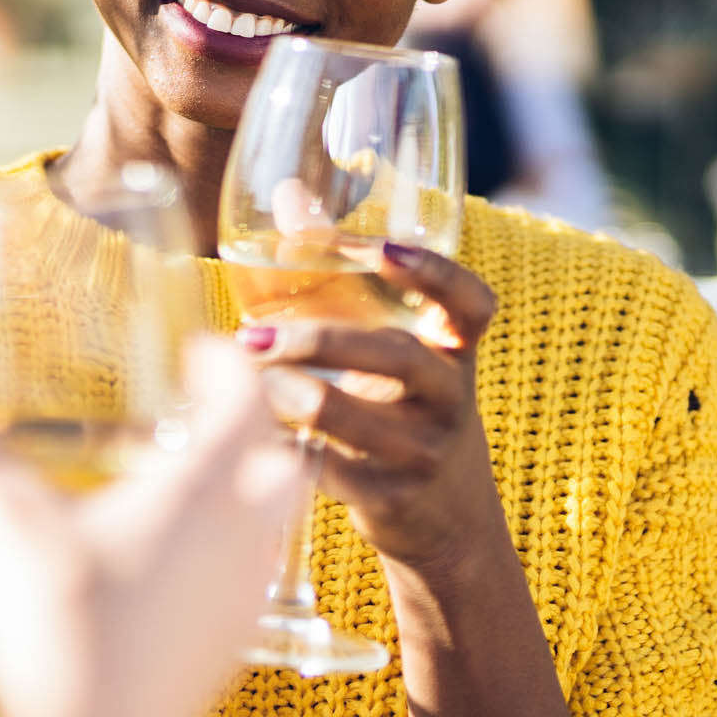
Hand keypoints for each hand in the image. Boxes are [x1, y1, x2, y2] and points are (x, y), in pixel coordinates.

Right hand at [0, 338, 295, 716]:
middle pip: (279, 459)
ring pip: (266, 523)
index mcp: (211, 492)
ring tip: (170, 477)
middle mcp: (244, 541)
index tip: (201, 348)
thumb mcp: (8, 527)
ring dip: (235, 487)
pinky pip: (239, 578)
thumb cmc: (69, 639)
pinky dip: (214, 549)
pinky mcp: (220, 654)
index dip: (229, 365)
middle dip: (250, 423)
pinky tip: (152, 564)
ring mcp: (239, 603)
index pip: (248, 402)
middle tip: (198, 406)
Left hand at [243, 242, 503, 577]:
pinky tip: (249, 435)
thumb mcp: (388, 342)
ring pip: (361, 422)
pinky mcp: (394, 502)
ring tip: (246, 383)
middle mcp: (450, 399)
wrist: (445, 520)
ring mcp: (427, 454)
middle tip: (253, 335)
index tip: (385, 248)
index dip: (434, 274)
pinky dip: (287, 453)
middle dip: (319, 339)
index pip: (470, 303)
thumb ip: (339, 272)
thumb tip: (288, 197)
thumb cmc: (401, 406)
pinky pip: (336, 475)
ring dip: (295, 396)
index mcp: (454, 350)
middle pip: (397, 357)